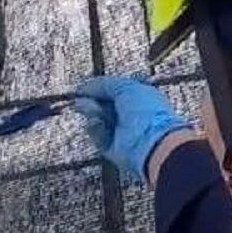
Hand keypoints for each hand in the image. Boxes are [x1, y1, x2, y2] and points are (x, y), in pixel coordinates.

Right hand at [74, 75, 190, 179]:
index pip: (114, 91)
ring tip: (94, 112)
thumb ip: (104, 84)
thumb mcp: (125, 87)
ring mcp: (122, 133)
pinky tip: (97, 124)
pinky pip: (97, 136)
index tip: (83, 88)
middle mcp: (131, 115)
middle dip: (91, 101)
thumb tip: (85, 86)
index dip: (98, 88)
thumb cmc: (146, 111)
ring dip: (92, 113)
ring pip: (98, 120)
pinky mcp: (113, 148)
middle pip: (103, 105)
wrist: (151, 142)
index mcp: (139, 98)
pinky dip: (95, 129)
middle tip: (80, 99)